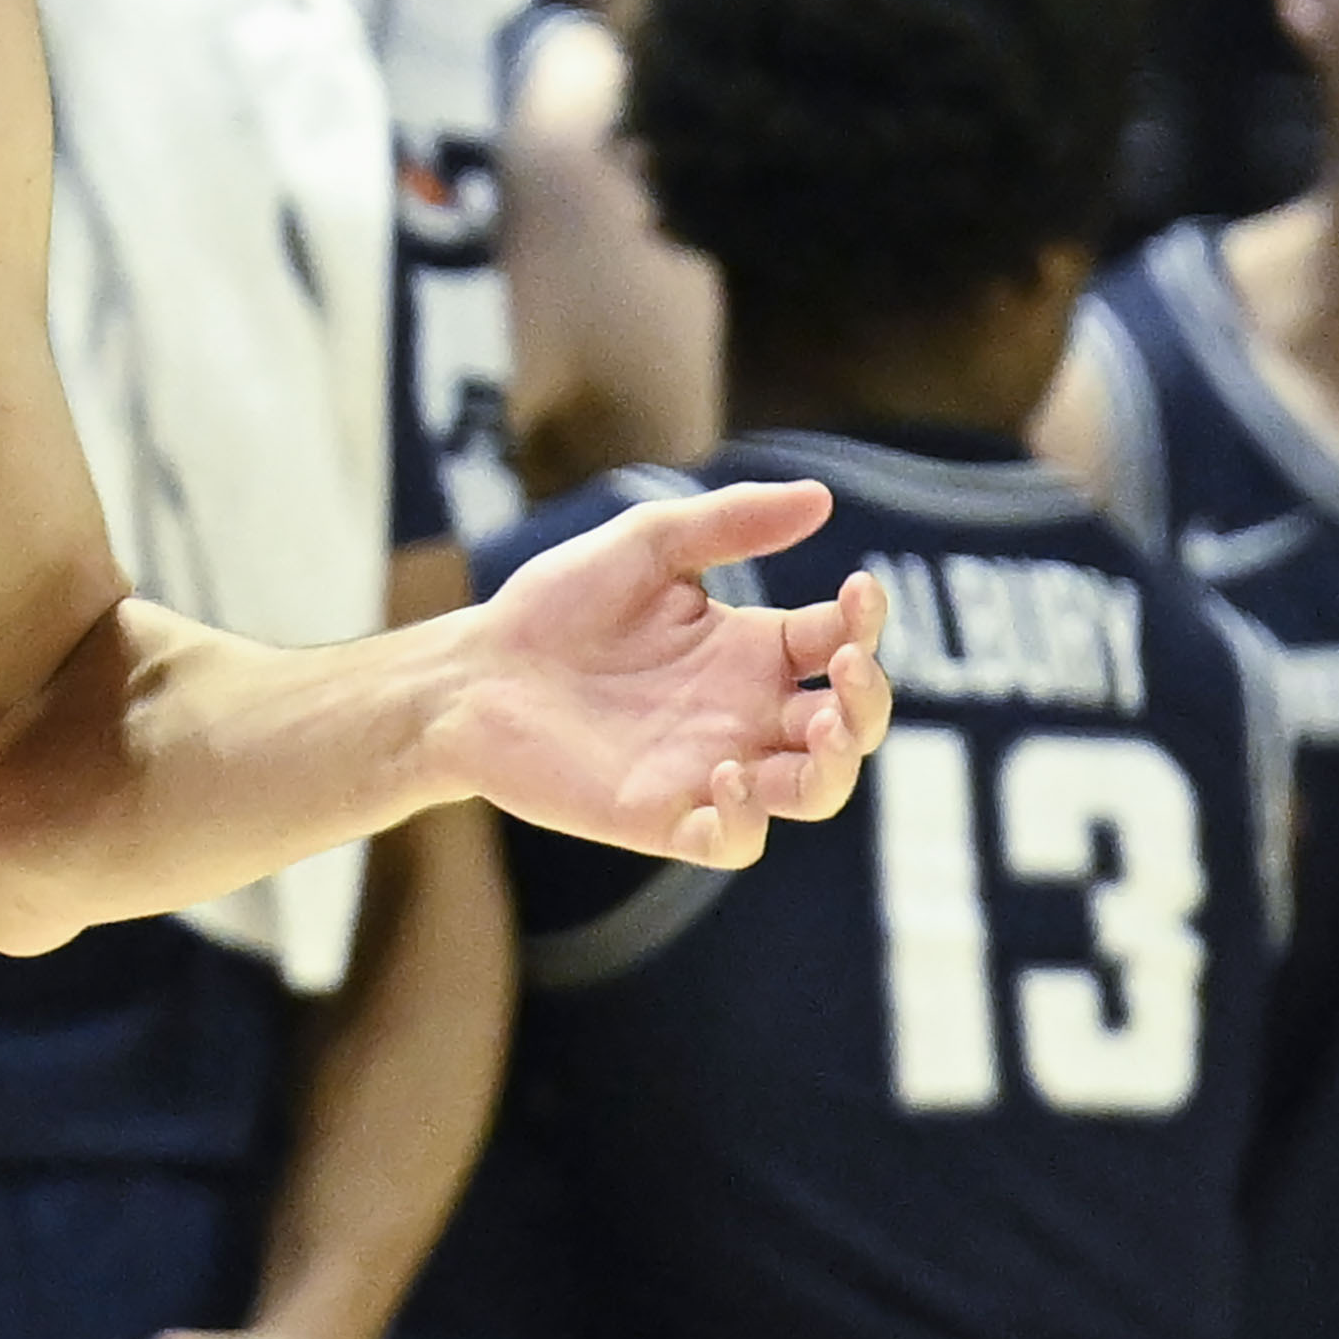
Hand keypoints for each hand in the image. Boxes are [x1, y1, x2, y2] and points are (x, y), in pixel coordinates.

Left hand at [444, 483, 890, 865]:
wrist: (471, 672)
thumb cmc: (555, 607)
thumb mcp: (645, 544)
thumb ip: (728, 522)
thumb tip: (821, 496)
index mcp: (750, 650)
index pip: (839, 644)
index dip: (864, 623)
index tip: (859, 588)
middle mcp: (743, 714)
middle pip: (846, 728)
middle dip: (867, 704)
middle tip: (843, 667)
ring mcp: (708, 769)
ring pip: (810, 792)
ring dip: (832, 769)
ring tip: (819, 728)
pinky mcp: (661, 817)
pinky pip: (732, 841)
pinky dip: (745, 819)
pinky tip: (725, 774)